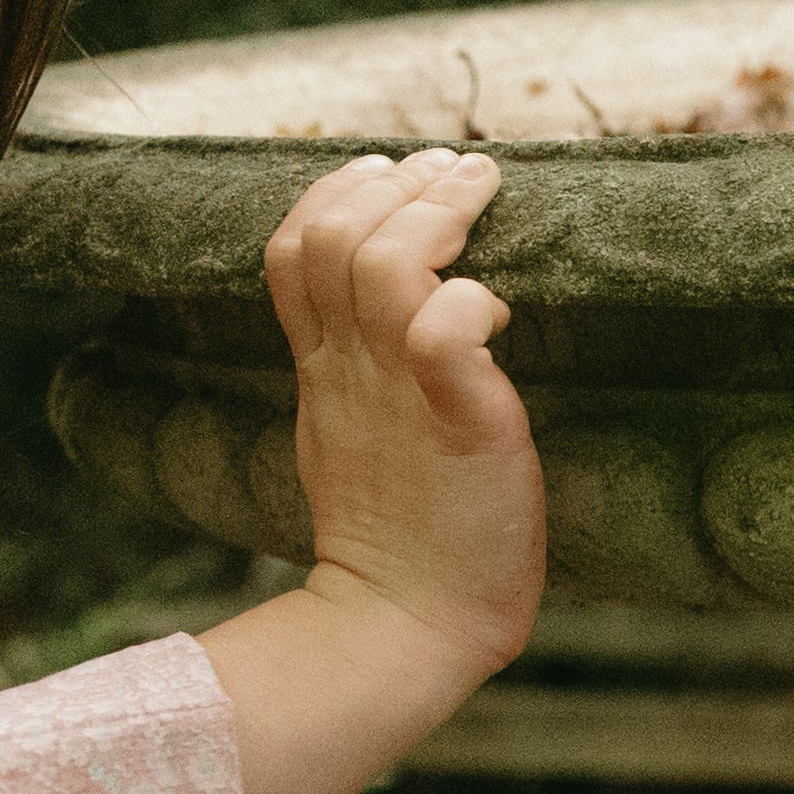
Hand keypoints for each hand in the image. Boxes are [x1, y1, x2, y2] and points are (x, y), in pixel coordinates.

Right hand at [267, 150, 543, 681]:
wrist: (407, 625)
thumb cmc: (402, 533)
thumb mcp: (354, 427)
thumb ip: (359, 360)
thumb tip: (398, 298)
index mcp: (323, 368)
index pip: (295, 248)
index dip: (334, 193)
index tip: (388, 171)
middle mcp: (351, 370)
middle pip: (332, 237)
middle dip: (396, 184)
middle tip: (453, 167)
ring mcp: (400, 396)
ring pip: (384, 264)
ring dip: (435, 216)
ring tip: (477, 193)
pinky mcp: (461, 424)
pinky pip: (444, 334)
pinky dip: (471, 299)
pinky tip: (497, 307)